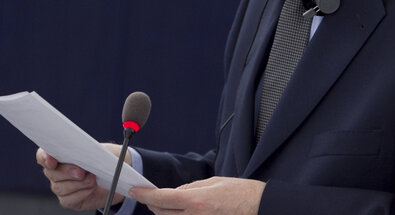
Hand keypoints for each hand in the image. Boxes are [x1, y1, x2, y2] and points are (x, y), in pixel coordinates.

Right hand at [35, 146, 124, 210]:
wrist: (113, 177)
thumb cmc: (103, 159)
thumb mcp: (98, 150)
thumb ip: (87, 149)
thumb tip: (84, 150)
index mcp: (58, 154)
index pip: (42, 155)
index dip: (44, 157)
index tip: (52, 161)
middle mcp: (55, 171)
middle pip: (51, 173)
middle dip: (67, 172)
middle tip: (81, 172)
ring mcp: (60, 187)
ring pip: (60, 187)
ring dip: (78, 183)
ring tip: (92, 179)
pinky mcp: (68, 200)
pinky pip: (68, 200)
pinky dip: (81, 194)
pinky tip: (91, 188)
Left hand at [129, 177, 264, 214]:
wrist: (260, 208)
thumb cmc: (240, 193)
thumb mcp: (213, 183)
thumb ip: (190, 188)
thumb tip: (174, 193)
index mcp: (197, 201)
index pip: (162, 198)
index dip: (144, 194)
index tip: (134, 190)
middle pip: (161, 213)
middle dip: (152, 204)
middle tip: (149, 196)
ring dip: (164, 213)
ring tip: (164, 204)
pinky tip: (179, 211)